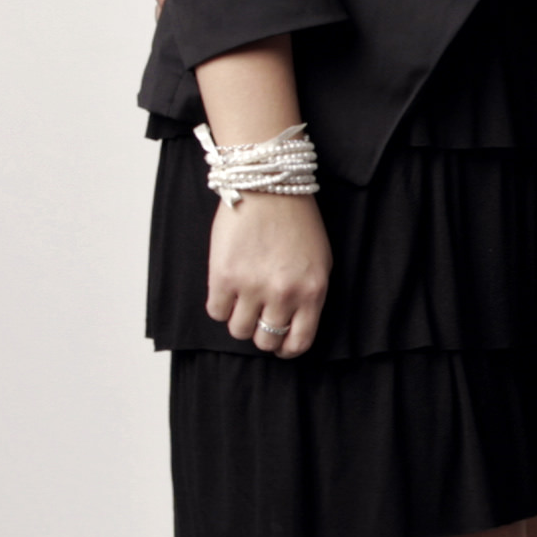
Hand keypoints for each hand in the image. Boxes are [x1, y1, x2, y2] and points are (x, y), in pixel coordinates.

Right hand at [207, 191, 330, 358]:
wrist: (269, 188)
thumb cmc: (297, 221)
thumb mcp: (320, 261)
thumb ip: (308, 295)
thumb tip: (292, 324)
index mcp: (312, 291)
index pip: (298, 342)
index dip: (286, 348)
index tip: (280, 344)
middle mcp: (284, 293)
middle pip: (266, 340)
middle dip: (262, 333)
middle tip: (258, 318)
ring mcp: (252, 286)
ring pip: (238, 330)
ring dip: (239, 319)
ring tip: (242, 300)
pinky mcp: (224, 276)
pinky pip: (216, 311)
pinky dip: (220, 305)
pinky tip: (227, 289)